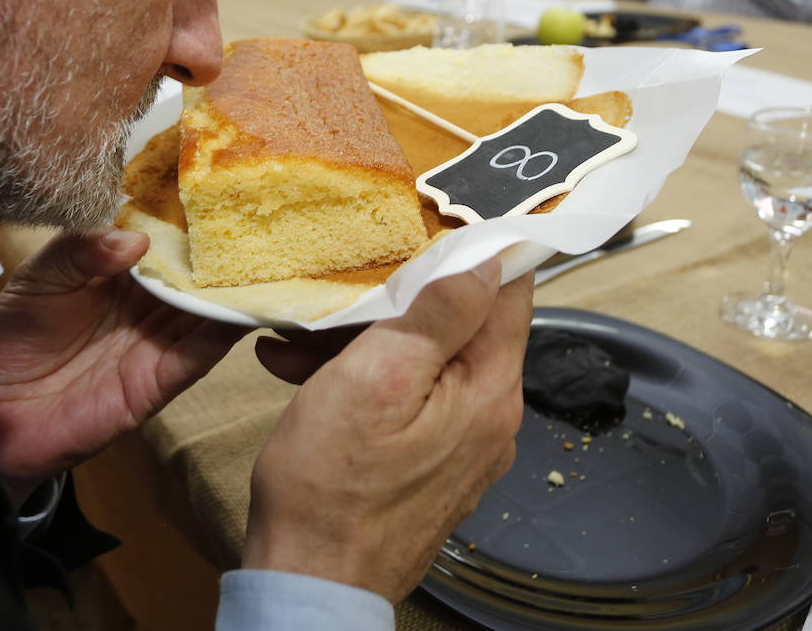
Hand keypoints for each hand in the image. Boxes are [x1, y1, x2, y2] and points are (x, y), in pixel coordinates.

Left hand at [0, 228, 247, 502]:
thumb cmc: (12, 339)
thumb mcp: (37, 279)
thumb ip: (78, 250)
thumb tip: (136, 238)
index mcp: (118, 270)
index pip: (163, 235)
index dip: (189, 212)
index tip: (220, 183)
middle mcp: (148, 301)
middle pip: (197, 270)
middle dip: (227, 245)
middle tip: (263, 212)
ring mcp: (159, 338)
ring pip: (210, 306)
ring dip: (238, 284)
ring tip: (270, 253)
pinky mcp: (163, 377)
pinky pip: (203, 351)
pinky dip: (228, 329)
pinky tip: (252, 306)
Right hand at [241, 256, 533, 602]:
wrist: (311, 585)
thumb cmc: (332, 488)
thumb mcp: (376, 380)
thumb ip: (437, 317)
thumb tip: (487, 259)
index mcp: (490, 390)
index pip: (509, 289)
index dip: (471, 248)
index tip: (425, 225)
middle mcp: (492, 418)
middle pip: (462, 324)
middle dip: (399, 300)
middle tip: (340, 291)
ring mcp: (463, 446)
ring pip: (428, 360)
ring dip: (368, 342)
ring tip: (302, 342)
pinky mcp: (431, 466)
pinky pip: (411, 400)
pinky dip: (365, 382)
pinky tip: (306, 377)